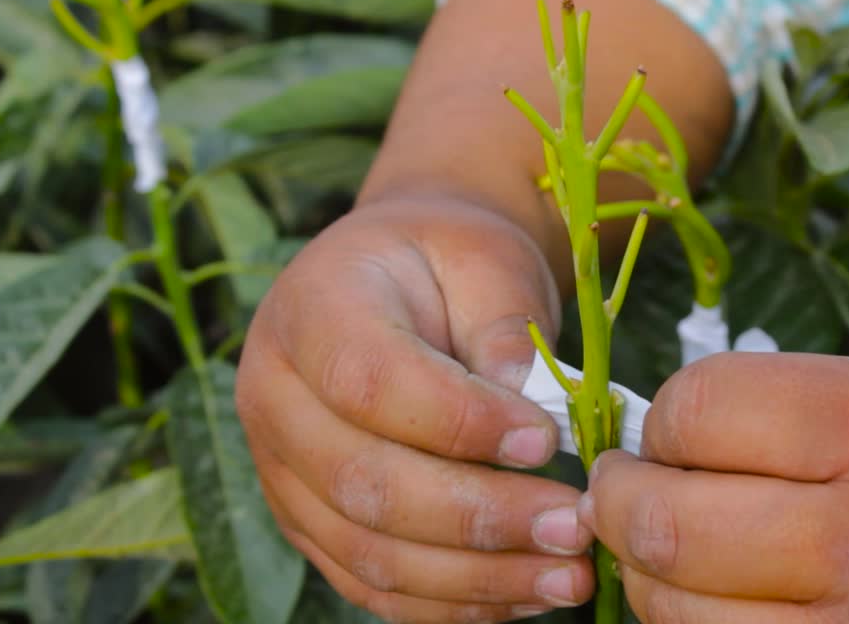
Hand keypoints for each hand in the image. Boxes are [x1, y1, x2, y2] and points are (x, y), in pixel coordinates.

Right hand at [237, 195, 594, 622]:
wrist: (399, 277)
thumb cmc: (446, 261)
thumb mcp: (484, 259)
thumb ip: (504, 324)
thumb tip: (533, 408)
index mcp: (311, 310)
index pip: (369, 381)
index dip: (459, 422)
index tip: (547, 440)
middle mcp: (274, 396)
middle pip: (364, 482)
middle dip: (480, 517)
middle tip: (574, 525)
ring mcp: (282, 471)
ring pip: (368, 551)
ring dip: (476, 577)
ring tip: (570, 574)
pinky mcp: (309, 523)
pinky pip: (372, 584)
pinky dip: (452, 602)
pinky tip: (525, 592)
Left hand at [580, 353, 848, 622]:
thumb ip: (803, 406)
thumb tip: (681, 425)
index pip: (699, 410)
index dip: (663, 416)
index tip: (667, 427)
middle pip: (663, 519)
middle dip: (618, 495)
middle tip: (622, 484)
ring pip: (674, 609)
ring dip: (645, 574)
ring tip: (663, 546)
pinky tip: (712, 602)